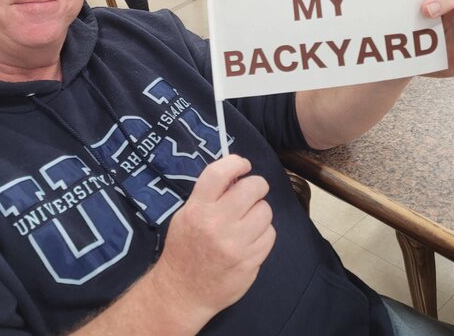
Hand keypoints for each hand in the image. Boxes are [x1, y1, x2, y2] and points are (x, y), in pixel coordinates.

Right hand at [150, 156, 274, 323]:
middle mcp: (217, 224)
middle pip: (252, 188)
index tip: (243, 165)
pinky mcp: (250, 262)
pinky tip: (252, 237)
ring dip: (260, 211)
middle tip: (252, 191)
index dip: (236, 162)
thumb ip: (208, 195)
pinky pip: (270, 235)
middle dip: (256, 185)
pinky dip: (264, 233)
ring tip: (249, 218)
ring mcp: (236, 245)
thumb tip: (237, 176)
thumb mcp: (186, 215)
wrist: (183, 291)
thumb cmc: (184, 248)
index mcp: (198, 209)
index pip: (219, 172)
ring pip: (265, 211)